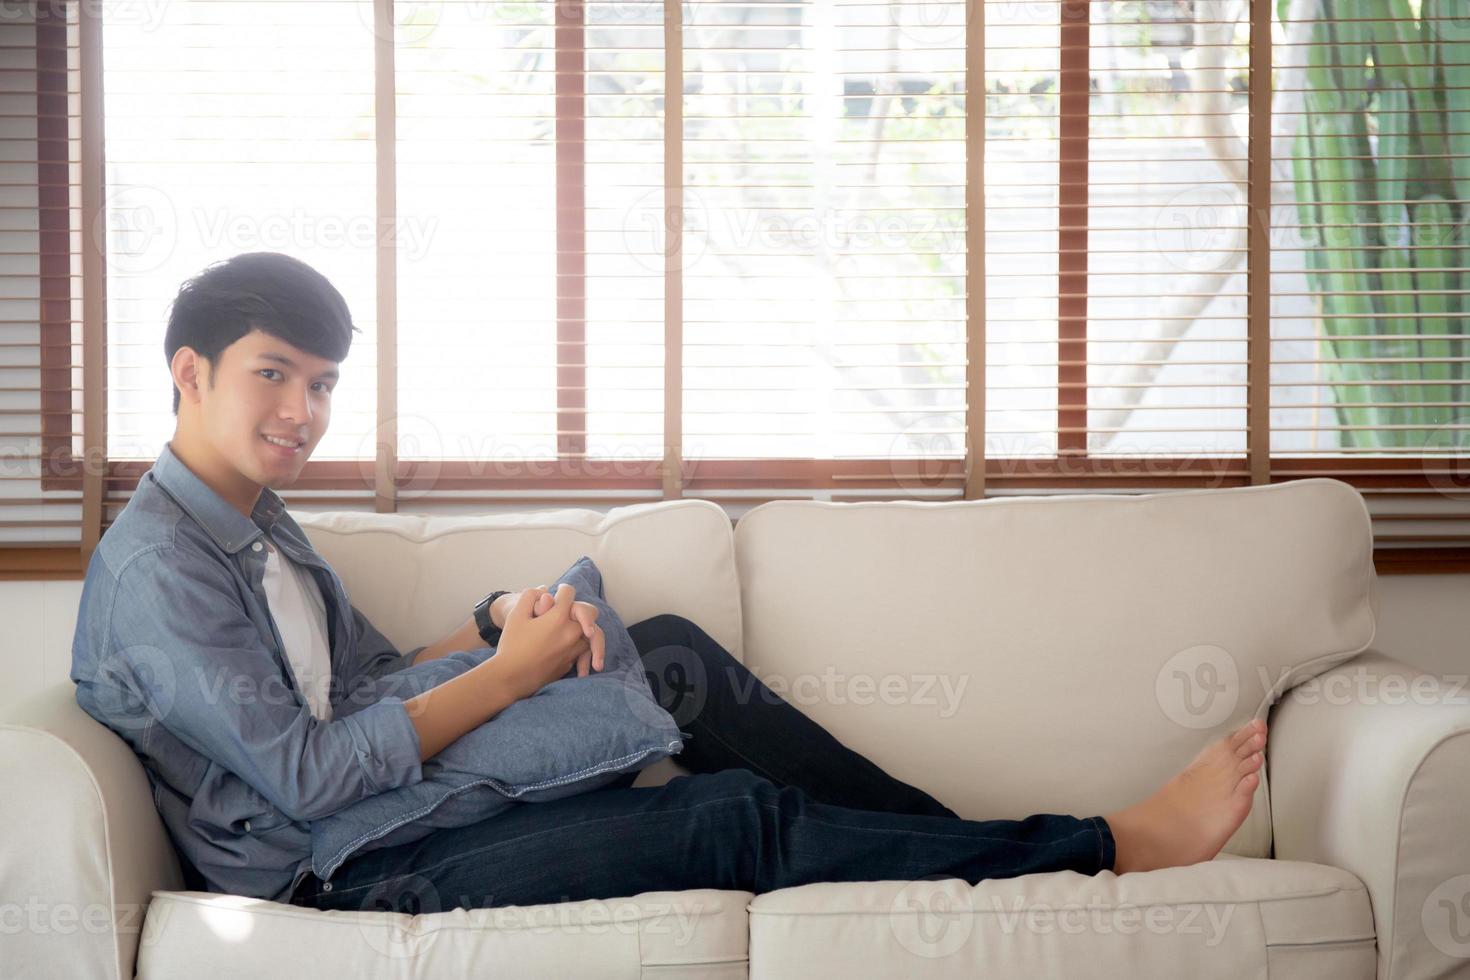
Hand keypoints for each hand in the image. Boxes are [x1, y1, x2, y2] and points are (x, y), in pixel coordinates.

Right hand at [493, 584, 594, 700]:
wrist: (510, 677)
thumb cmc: (511, 645)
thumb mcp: (516, 615)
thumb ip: (531, 597)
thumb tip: (544, 590)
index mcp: (558, 618)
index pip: (569, 594)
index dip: (563, 590)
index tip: (560, 591)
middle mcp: (570, 633)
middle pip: (589, 612)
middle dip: (581, 608)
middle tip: (572, 609)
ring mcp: (572, 650)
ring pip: (590, 634)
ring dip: (583, 628)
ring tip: (577, 628)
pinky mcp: (569, 664)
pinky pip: (582, 651)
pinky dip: (579, 646)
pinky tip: (568, 647)